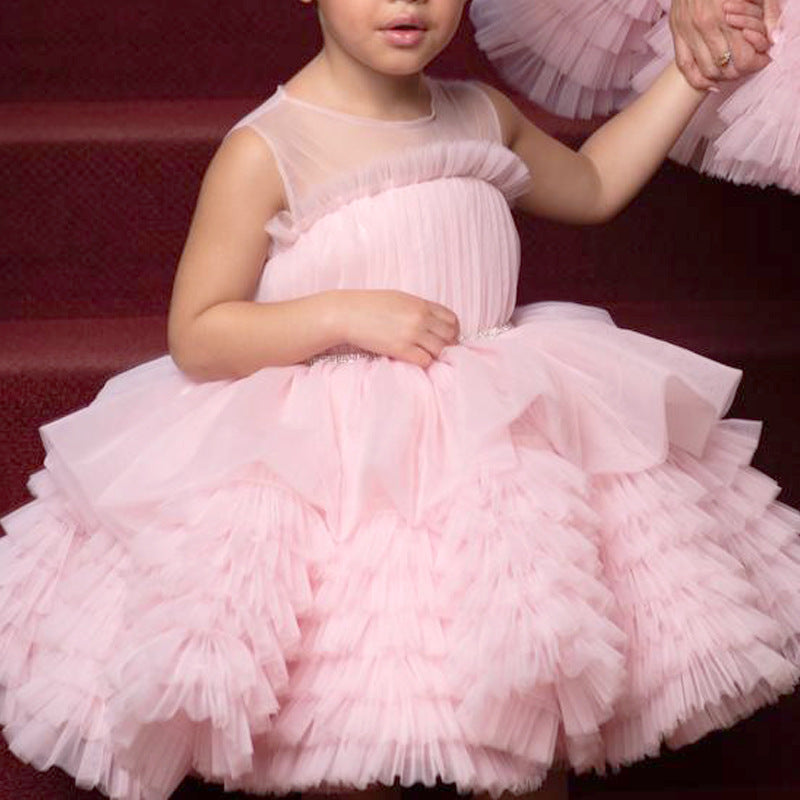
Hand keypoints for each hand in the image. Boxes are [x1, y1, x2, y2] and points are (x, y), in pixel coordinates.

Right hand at [338, 290, 459, 367]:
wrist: (347, 314)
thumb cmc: (370, 305)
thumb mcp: (399, 299)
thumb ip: (418, 309)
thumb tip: (433, 321)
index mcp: (421, 304)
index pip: (451, 319)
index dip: (453, 330)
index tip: (448, 337)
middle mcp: (420, 318)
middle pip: (449, 336)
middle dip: (448, 344)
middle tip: (439, 350)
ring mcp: (411, 334)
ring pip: (440, 350)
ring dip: (435, 355)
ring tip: (425, 355)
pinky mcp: (401, 349)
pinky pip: (425, 360)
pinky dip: (423, 362)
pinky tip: (414, 359)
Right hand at [669, 0, 771, 89]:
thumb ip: (768, 11)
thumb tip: (774, 39)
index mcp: (726, 14)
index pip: (743, 56)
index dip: (756, 63)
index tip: (763, 60)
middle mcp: (705, 26)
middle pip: (726, 67)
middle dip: (741, 71)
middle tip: (749, 66)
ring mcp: (688, 32)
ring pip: (706, 70)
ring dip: (722, 76)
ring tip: (733, 71)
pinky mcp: (677, 34)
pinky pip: (685, 66)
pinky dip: (698, 80)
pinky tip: (710, 84)